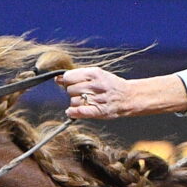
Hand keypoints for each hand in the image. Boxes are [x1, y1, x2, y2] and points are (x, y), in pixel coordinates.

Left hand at [56, 67, 186, 120]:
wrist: (129, 97)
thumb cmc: (111, 85)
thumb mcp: (96, 75)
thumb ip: (77, 76)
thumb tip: (57, 79)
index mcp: (94, 73)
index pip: (68, 77)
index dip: (68, 81)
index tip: (73, 84)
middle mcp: (95, 85)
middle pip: (70, 90)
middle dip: (72, 92)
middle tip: (82, 94)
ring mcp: (97, 99)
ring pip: (73, 101)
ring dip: (75, 103)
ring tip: (85, 102)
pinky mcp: (99, 111)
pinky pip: (79, 112)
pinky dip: (73, 112)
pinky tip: (71, 112)